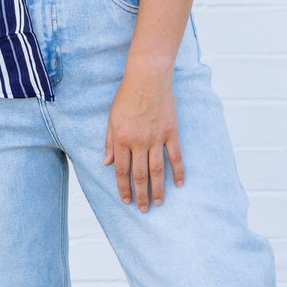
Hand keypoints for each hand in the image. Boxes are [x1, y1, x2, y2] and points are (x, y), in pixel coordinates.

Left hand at [103, 64, 184, 210]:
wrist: (147, 77)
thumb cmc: (126, 96)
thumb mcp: (111, 118)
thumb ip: (109, 142)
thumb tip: (106, 163)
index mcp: (121, 139)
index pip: (122, 171)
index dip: (123, 188)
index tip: (126, 201)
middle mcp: (138, 141)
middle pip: (139, 175)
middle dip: (141, 194)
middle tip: (144, 209)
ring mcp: (156, 138)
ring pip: (157, 170)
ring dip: (158, 189)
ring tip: (158, 202)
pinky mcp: (170, 132)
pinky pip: (175, 156)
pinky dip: (178, 171)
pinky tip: (179, 183)